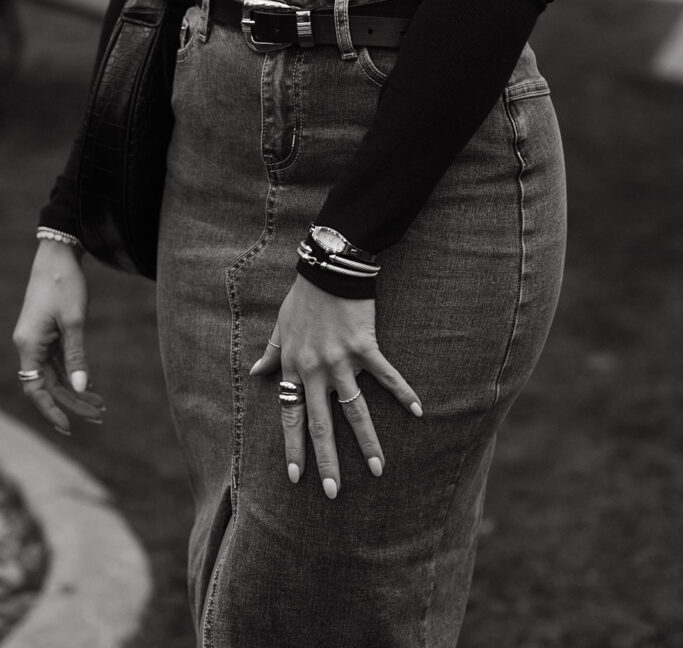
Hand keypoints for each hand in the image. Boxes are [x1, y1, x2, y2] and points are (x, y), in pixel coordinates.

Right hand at [12, 240, 105, 434]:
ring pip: (53, 373)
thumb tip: (82, 388)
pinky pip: (56, 360)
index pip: (36, 389)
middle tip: (98, 417)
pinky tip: (89, 384)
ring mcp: (36, 338)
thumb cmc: (65, 284)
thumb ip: (77, 356)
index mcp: (28, 344)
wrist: (58, 254)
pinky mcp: (45, 331)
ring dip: (74, 389)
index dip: (51, 410)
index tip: (68, 427)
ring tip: (98, 406)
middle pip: (47, 384)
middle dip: (71, 403)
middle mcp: (28, 344)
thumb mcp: (74, 321)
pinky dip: (72, 372)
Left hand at [248, 272, 422, 498]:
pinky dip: (403, 393)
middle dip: (327, 461)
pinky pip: (386, 376)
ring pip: (354, 410)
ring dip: (367, 442)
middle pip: (322, 424)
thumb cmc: (303, 298)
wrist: (328, 270)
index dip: (294, 448)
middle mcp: (315, 370)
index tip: (297, 477)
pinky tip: (418, 412)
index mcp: (294, 367)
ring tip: (377, 469)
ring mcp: (341, 361)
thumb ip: (272, 353)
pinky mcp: (365, 348)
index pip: (291, 417)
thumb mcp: (281, 326)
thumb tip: (256, 372)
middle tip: (333, 492)